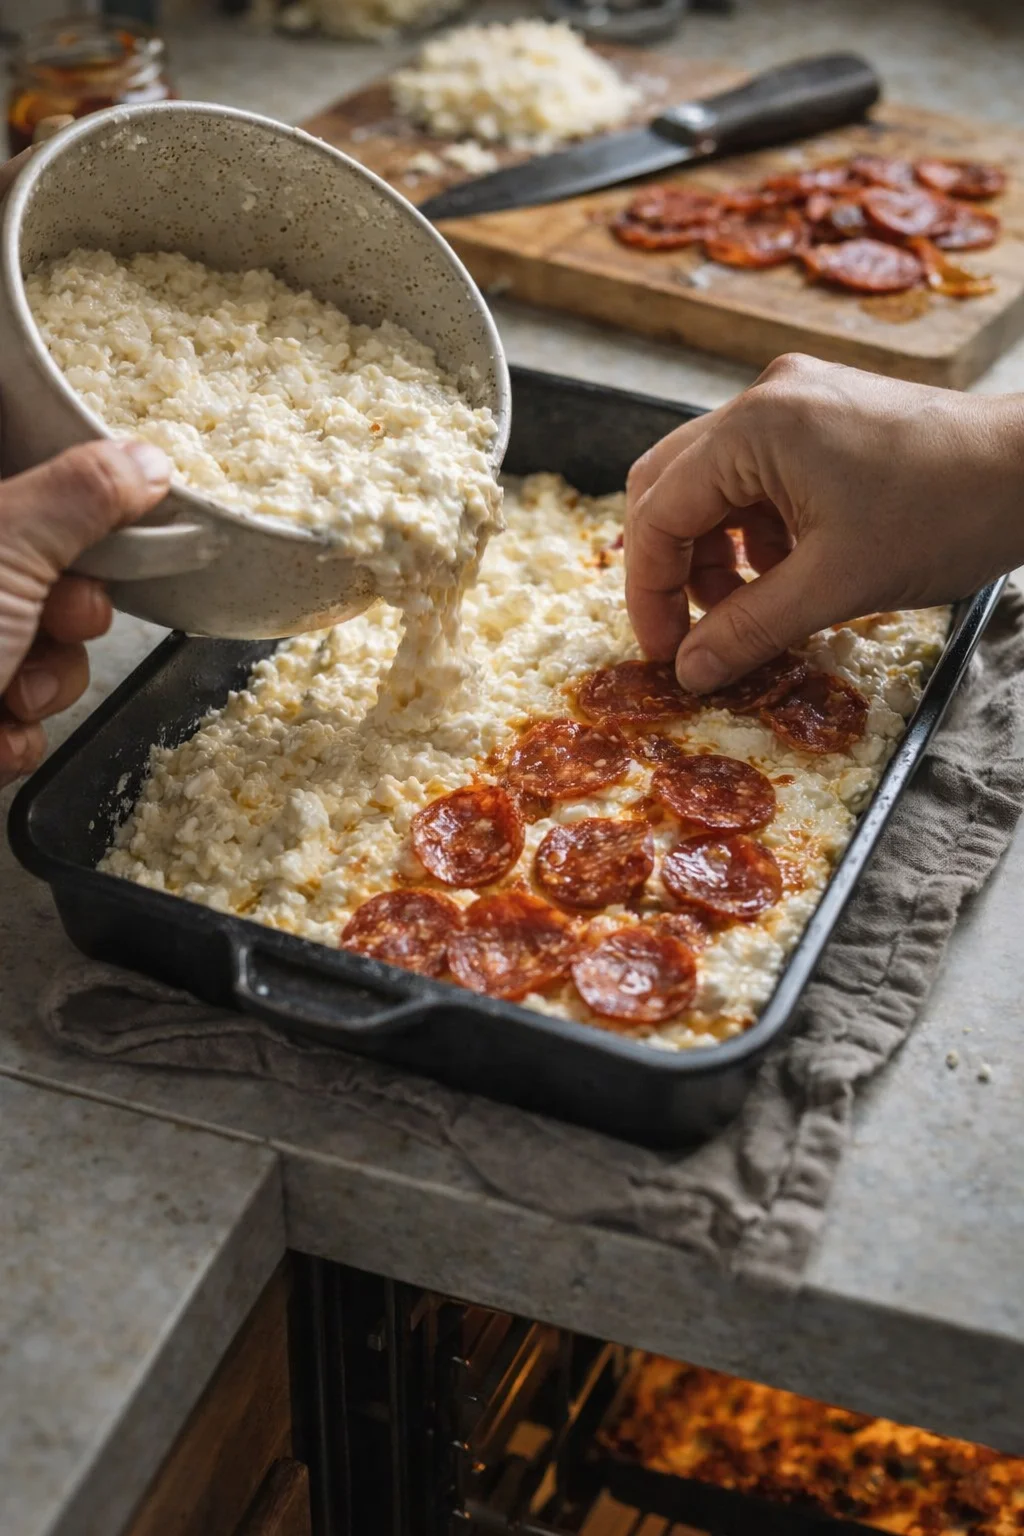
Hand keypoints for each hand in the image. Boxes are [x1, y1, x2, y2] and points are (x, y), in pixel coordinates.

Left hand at [0, 440, 170, 784]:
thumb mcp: (3, 543)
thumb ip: (81, 494)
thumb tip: (146, 460)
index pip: (29, 482)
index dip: (80, 507)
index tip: (113, 528)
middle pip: (46, 572)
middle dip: (72, 610)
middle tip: (61, 617)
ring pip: (41, 648)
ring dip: (49, 680)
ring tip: (13, 694)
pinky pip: (17, 710)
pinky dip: (15, 730)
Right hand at [624, 354, 1023, 691]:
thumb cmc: (946, 514)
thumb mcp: (835, 586)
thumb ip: (749, 629)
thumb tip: (689, 671)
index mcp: (755, 427)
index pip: (659, 511)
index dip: (651, 589)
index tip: (665, 651)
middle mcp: (763, 400)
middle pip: (669, 487)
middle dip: (671, 566)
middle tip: (689, 633)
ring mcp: (794, 403)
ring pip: (710, 484)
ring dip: (713, 553)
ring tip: (746, 610)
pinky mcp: (821, 418)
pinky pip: (755, 477)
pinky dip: (754, 532)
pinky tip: (785, 573)